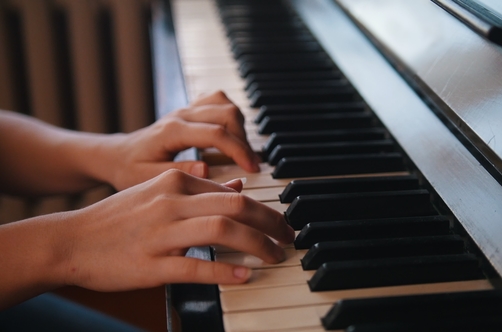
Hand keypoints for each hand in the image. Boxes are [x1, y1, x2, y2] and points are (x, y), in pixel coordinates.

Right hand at [60, 170, 293, 290]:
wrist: (71, 240)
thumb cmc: (119, 218)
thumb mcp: (158, 191)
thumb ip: (199, 188)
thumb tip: (238, 185)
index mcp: (175, 181)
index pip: (234, 192)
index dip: (265, 209)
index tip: (280, 223)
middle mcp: (171, 202)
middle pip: (236, 206)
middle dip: (271, 223)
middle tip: (289, 237)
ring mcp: (161, 233)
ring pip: (222, 231)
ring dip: (257, 244)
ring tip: (276, 256)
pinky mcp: (151, 265)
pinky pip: (195, 267)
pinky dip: (224, 272)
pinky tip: (245, 276)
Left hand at [102, 91, 260, 190]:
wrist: (118, 155)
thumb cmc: (131, 169)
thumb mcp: (147, 178)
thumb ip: (178, 173)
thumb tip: (207, 169)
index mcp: (172, 131)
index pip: (216, 133)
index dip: (239, 150)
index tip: (253, 168)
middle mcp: (182, 115)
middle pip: (226, 114)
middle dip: (244, 140)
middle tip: (251, 164)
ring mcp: (187, 110)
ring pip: (226, 104)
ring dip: (241, 127)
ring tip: (243, 153)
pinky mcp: (191, 110)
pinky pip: (219, 100)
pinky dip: (232, 115)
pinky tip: (233, 134)